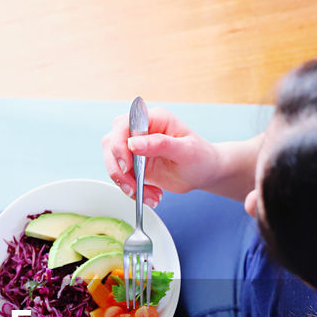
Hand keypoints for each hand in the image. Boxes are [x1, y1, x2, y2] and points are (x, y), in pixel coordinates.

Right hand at [102, 107, 223, 207]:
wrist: (205, 172)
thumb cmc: (201, 157)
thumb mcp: (186, 150)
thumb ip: (160, 144)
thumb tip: (134, 143)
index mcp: (154, 119)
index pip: (123, 125)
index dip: (119, 145)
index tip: (127, 166)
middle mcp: (140, 131)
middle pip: (111, 143)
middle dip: (118, 169)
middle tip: (133, 188)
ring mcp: (135, 148)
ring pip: (113, 162)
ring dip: (126, 183)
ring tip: (149, 196)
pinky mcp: (134, 164)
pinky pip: (123, 177)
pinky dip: (133, 190)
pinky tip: (152, 196)